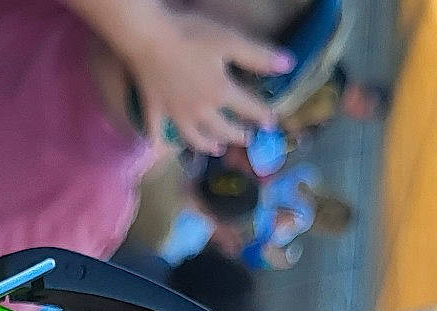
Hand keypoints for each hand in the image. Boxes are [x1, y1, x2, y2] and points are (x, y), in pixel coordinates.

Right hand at [120, 10, 291, 153]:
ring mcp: (175, 114)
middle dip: (238, 135)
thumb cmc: (190, 35)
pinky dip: (159, 141)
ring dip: (207, 145)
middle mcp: (201, 111)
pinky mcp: (154, 110)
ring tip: (216, 148)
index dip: (263, 115)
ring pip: (194, 137)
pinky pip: (156, 132)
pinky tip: (160, 147)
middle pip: (223, 128)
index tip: (272, 123)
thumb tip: (289, 65)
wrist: (148, 38)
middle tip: (246, 138)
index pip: (248, 108)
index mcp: (221, 93)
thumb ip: (258, 56)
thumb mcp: (229, 41)